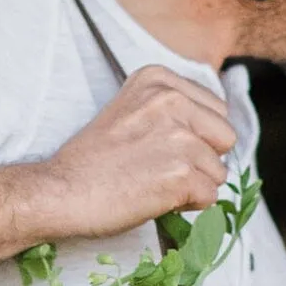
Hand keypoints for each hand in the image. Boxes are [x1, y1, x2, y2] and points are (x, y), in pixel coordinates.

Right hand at [25, 66, 237, 238]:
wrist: (61, 192)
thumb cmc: (92, 161)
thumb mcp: (131, 111)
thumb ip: (171, 111)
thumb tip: (215, 134)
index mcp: (159, 80)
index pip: (215, 110)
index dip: (195, 137)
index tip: (159, 147)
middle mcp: (172, 100)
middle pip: (225, 137)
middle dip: (203, 159)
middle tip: (161, 169)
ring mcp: (179, 137)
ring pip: (219, 171)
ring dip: (193, 185)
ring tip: (154, 184)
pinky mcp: (181, 174)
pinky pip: (210, 196)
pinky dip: (188, 206)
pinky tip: (156, 198)